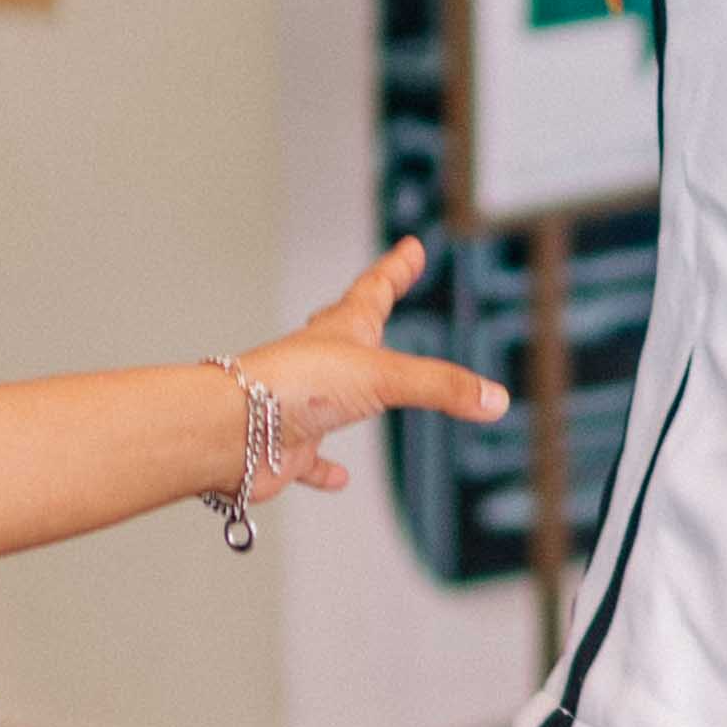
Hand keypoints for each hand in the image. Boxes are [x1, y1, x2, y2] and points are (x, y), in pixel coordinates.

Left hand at [227, 241, 515, 499]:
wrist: (232, 430)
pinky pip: (312, 458)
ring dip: (350, 391)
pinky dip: (326, 468)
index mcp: (343, 331)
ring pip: (332, 394)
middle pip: (351, 329)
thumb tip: (494, 399)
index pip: (376, 288)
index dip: (397, 268)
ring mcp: (303, 404)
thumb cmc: (294, 385)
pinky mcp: (289, 447)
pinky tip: (339, 479)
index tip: (411, 248)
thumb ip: (442, 387)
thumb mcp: (385, 377)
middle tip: (386, 292)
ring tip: (363, 395)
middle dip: (372, 310)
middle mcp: (321, 363)